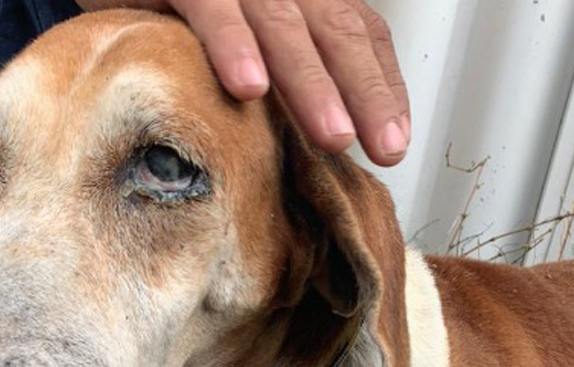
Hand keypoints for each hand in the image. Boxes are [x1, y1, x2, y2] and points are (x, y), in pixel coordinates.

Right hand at [75, 0, 410, 166]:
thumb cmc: (179, 10)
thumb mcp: (245, 41)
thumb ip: (283, 73)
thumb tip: (325, 141)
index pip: (363, 30)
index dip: (384, 86)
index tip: (395, 141)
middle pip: (339, 29)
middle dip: (366, 93)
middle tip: (384, 146)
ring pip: (285, 23)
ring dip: (311, 83)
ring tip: (334, 136)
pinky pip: (212, 8)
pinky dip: (232, 45)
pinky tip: (248, 87)